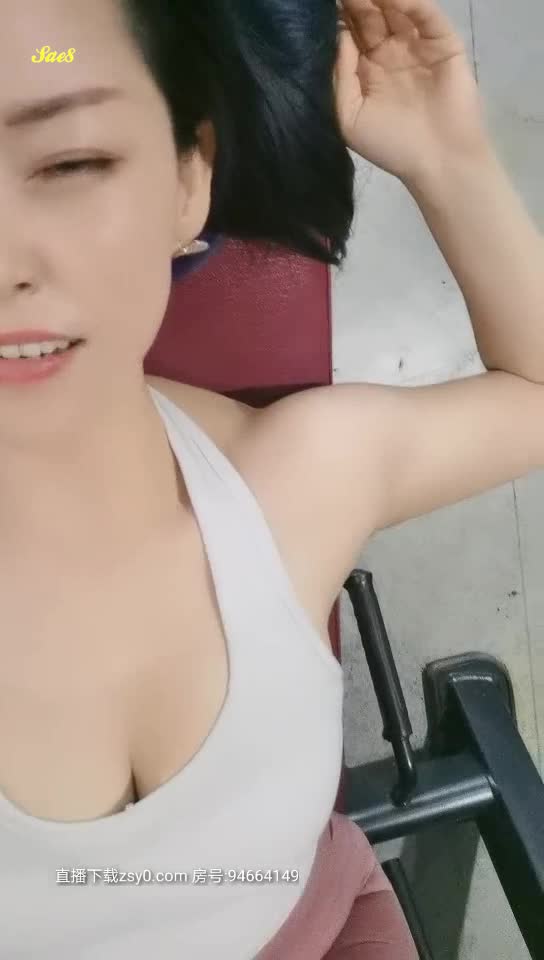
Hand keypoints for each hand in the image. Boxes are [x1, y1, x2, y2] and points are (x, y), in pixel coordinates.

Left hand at [334, 0, 489, 184]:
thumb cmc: (390, 145)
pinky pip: (426, 15)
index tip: (325, 2)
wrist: (437, 162)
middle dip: (357, 1)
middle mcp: (391, 52)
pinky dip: (411, 3)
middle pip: (371, 15)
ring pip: (397, 9)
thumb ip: (341, 76)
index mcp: (366, 69)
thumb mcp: (349, 117)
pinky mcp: (443, 42)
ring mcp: (417, 45)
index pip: (350, 31)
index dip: (340, 15)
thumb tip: (338, 35)